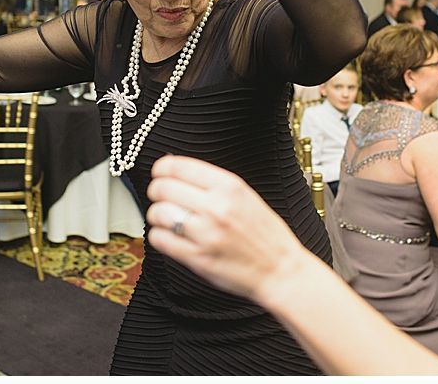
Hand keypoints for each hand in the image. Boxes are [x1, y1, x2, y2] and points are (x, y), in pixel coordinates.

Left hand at [146, 155, 308, 303]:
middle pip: (163, 188)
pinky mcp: (197, 258)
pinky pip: (159, 239)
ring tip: (166, 219)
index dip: (161, 168)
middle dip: (156, 191)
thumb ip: (213, 184)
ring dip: (157, 215)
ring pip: (158, 213)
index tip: (160, 174)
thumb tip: (175, 172)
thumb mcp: (246, 196)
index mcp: (229, 187)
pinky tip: (170, 236)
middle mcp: (216, 207)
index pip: (177, 166)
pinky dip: (159, 236)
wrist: (280, 270)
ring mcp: (206, 233)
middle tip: (161, 198)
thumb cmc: (265, 235)